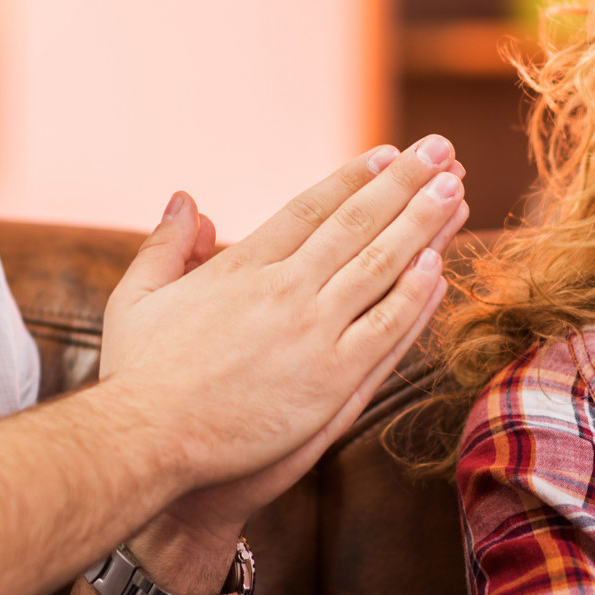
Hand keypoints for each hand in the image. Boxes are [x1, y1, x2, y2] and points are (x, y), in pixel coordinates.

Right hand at [94, 138, 469, 583]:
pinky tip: (440, 268)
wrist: (148, 443)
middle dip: (404, 184)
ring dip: (424, 226)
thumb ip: (167, 245)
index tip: (387, 153)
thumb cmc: (137, 376)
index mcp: (241, 267)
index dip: (353, 178)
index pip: (310, 209)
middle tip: (441, 151)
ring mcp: (312, 335)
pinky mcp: (331, 383)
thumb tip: (188, 199)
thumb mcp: (138, 297)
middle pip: (357, 225)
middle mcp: (283, 291)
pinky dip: (415, 297)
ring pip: (381, 268)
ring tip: (457, 191)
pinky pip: (386, 331)